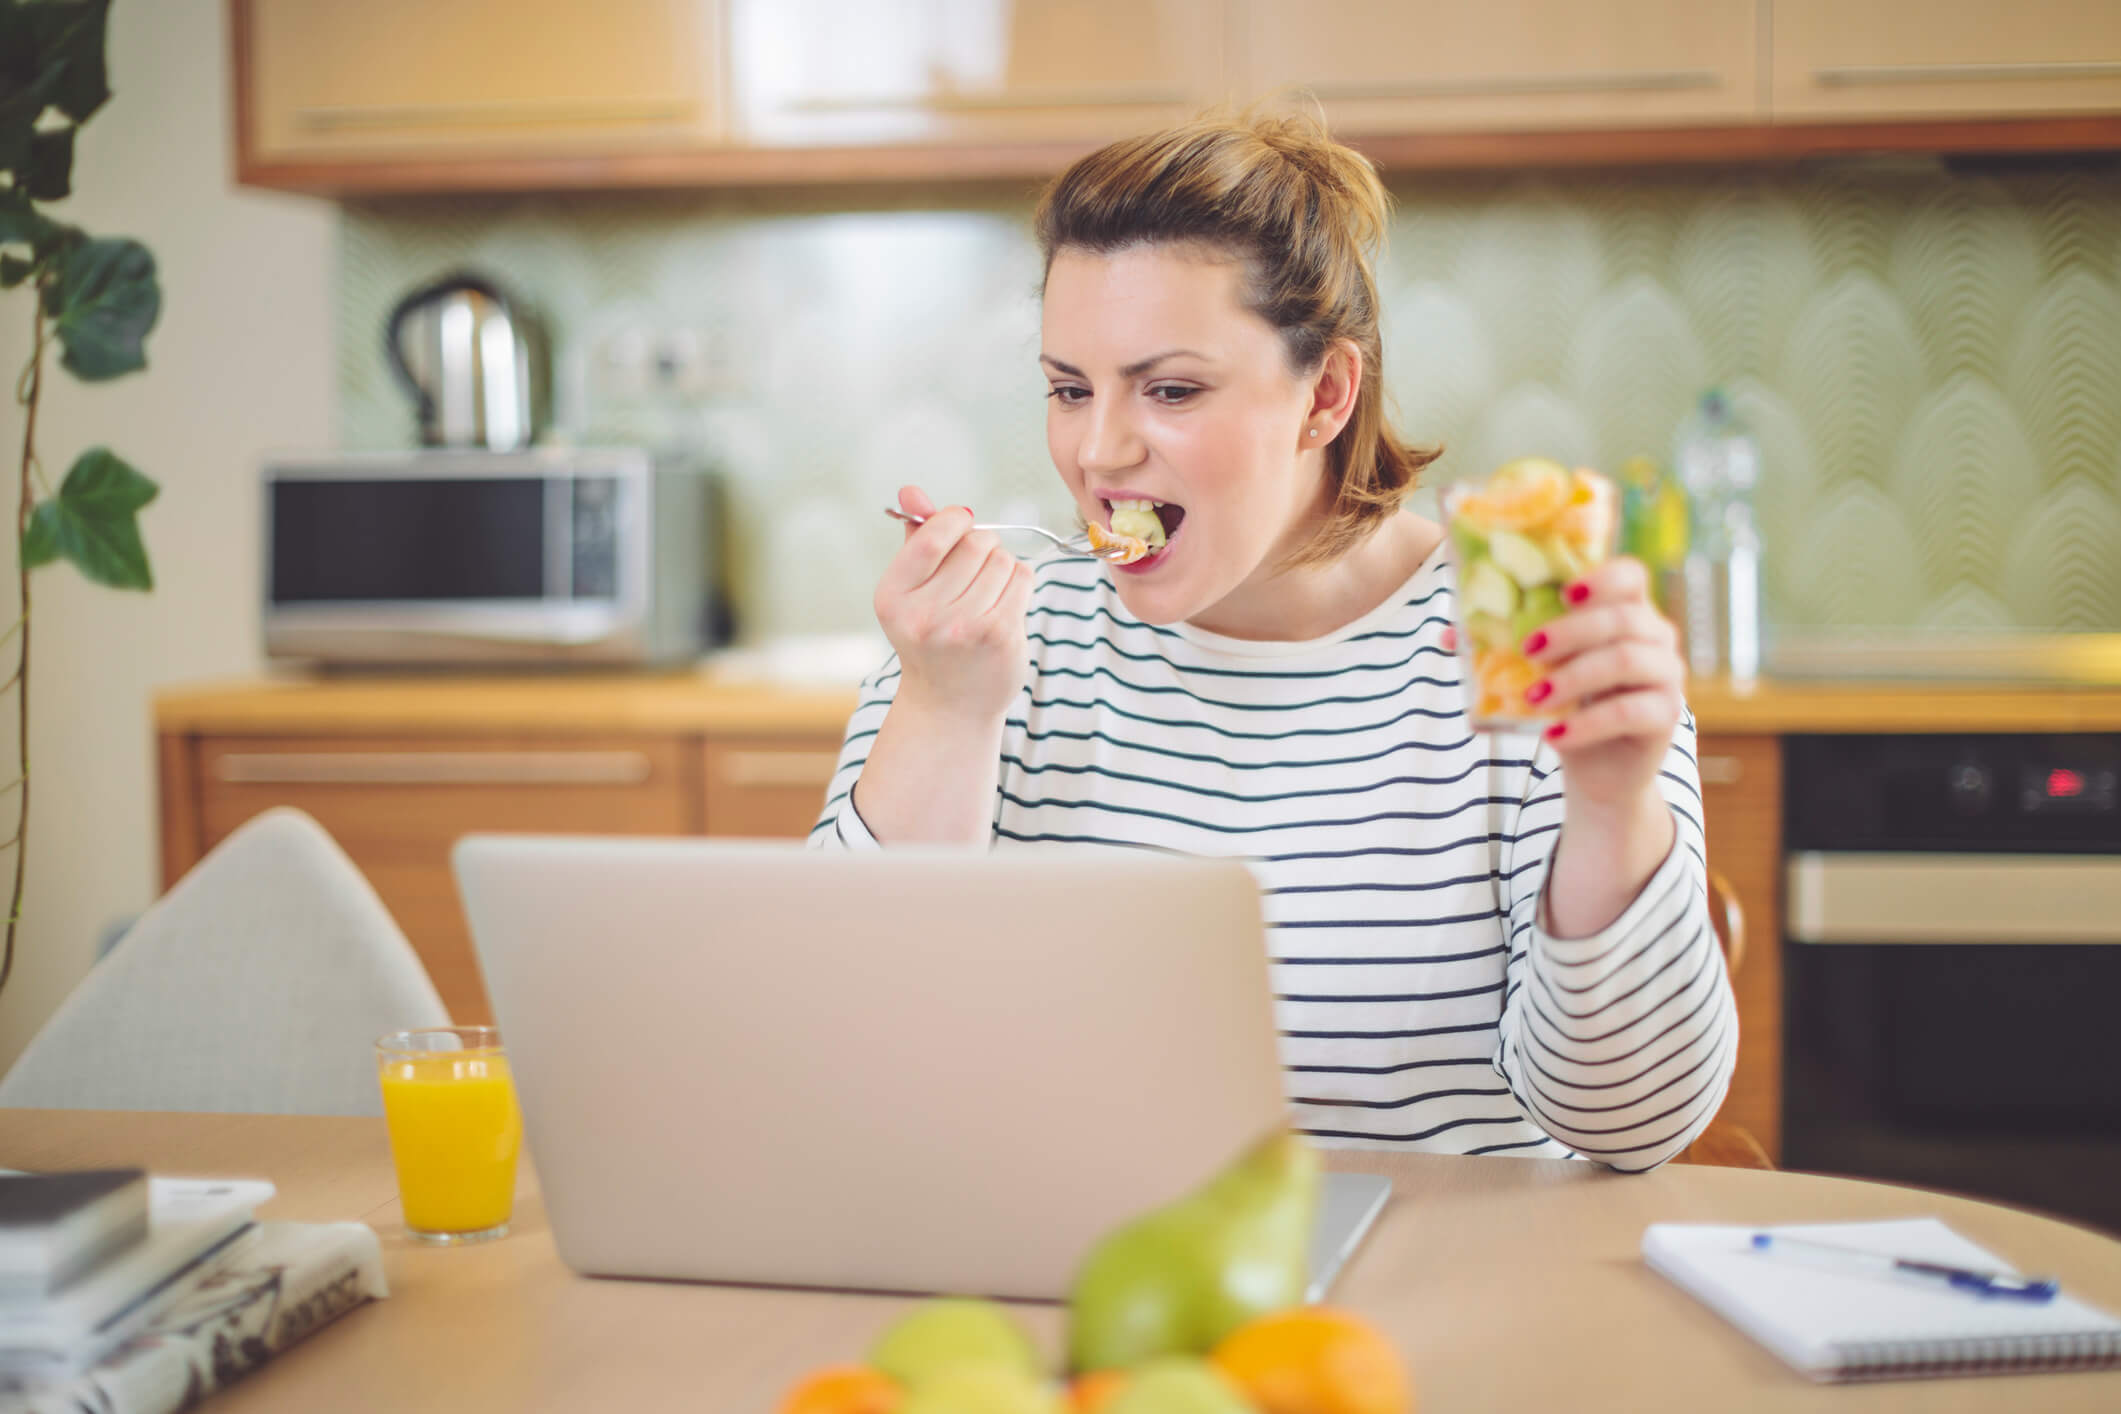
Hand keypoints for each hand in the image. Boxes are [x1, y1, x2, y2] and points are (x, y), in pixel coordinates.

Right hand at [874, 485, 1033, 725]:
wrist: (949, 704)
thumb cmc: (932, 637)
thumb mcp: (912, 590)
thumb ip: (915, 539)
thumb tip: (910, 491)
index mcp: (893, 596)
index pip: (933, 535)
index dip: (955, 521)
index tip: (961, 526)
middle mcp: (923, 614)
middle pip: (975, 544)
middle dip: (984, 546)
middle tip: (976, 571)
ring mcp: (963, 628)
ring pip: (1003, 560)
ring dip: (1003, 568)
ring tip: (988, 595)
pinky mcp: (999, 636)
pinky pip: (1023, 579)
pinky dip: (1019, 584)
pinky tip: (1005, 606)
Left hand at [1521, 557, 1684, 812]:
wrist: (1597, 765)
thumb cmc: (1567, 703)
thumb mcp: (1536, 671)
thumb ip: (1499, 648)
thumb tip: (1448, 635)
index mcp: (1627, 610)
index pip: (1630, 575)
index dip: (1601, 578)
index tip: (1563, 592)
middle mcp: (1655, 636)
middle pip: (1622, 617)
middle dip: (1570, 631)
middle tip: (1527, 649)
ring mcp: (1667, 674)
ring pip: (1626, 660)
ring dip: (1573, 676)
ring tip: (1533, 696)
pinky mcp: (1665, 715)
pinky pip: (1629, 712)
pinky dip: (1586, 724)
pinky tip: (1553, 736)